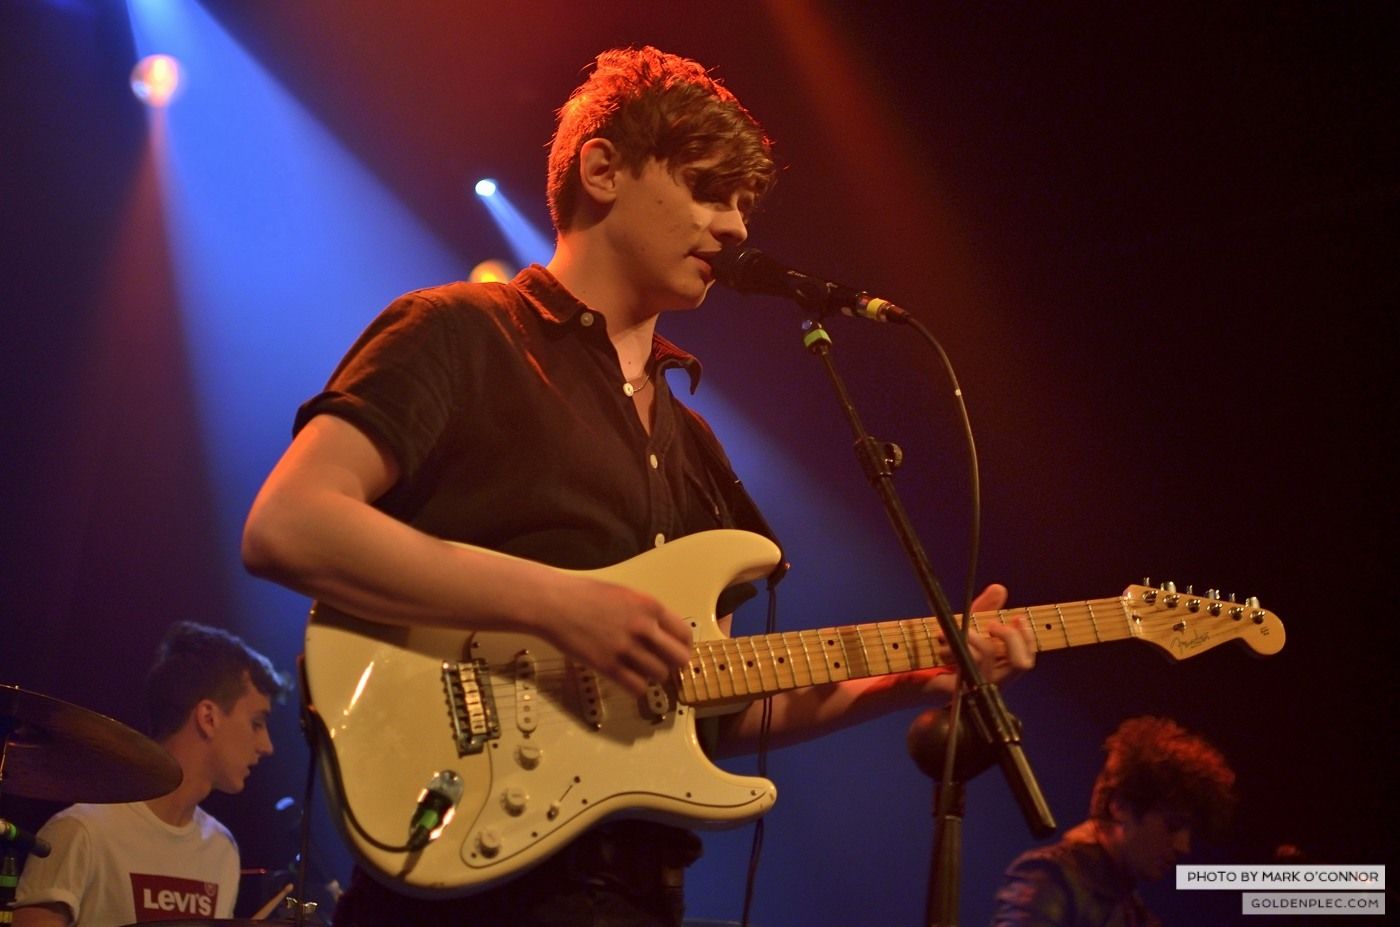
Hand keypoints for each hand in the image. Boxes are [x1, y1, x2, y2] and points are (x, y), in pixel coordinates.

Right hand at [537, 573, 693, 696]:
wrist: (554, 603)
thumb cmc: (584, 595)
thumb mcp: (625, 594)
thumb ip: (647, 612)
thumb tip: (664, 632)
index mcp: (649, 606)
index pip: (684, 634)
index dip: (684, 646)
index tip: (679, 652)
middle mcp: (642, 627)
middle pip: (679, 659)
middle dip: (674, 664)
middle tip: (665, 665)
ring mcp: (626, 648)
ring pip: (659, 675)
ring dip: (653, 675)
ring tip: (641, 669)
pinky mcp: (608, 666)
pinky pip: (637, 687)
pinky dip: (637, 687)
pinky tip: (629, 679)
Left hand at [905, 583, 1035, 697]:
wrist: (917, 674)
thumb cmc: (947, 650)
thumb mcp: (968, 624)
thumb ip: (985, 607)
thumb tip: (999, 588)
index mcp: (1002, 667)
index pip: (1029, 658)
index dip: (1028, 638)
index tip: (1017, 618)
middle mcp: (995, 680)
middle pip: (1021, 663)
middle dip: (1009, 637)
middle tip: (991, 625)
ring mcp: (978, 686)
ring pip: (986, 655)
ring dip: (969, 635)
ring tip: (949, 632)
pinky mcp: (959, 687)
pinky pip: (964, 661)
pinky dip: (952, 646)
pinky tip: (941, 644)